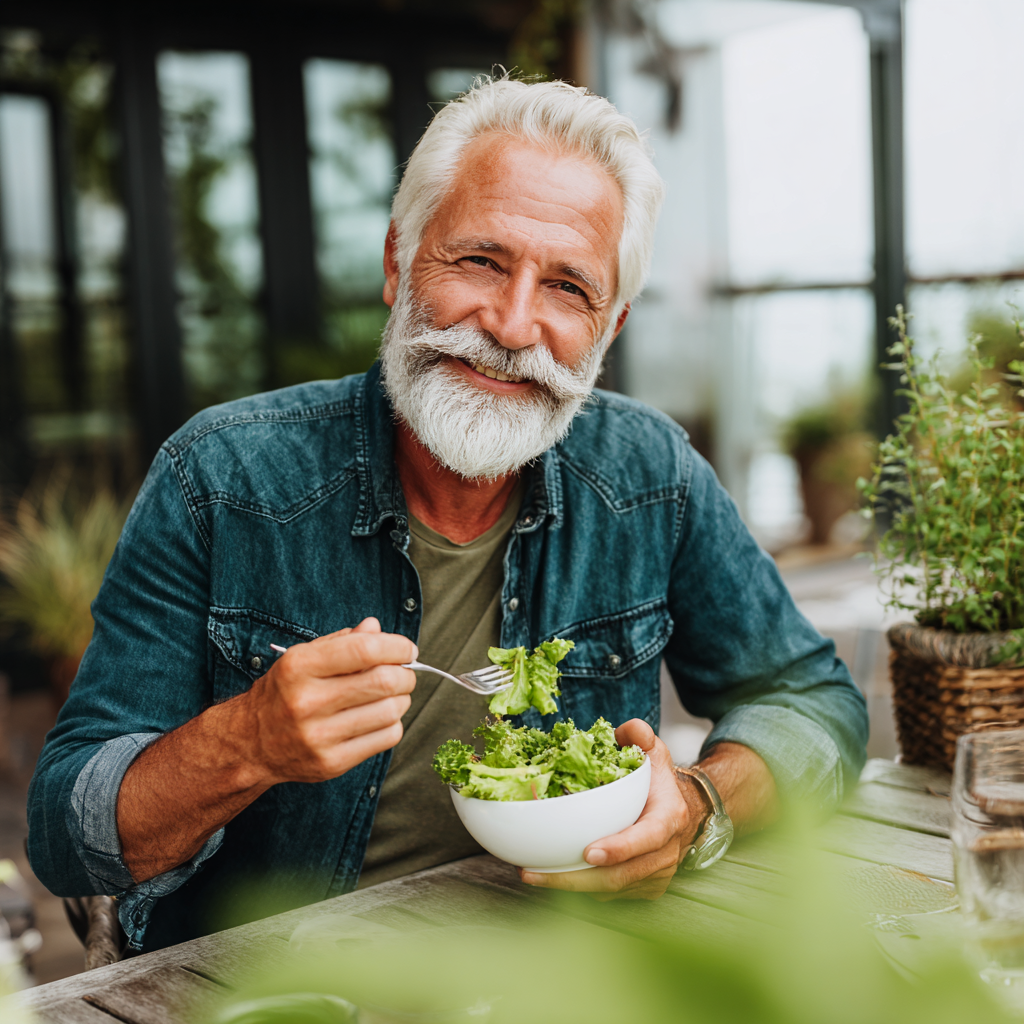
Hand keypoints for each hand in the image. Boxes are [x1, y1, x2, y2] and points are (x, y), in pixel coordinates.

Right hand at [240, 617, 417, 785]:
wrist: (250, 743)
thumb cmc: (284, 693)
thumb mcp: (303, 657)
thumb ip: (342, 641)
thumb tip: (377, 628)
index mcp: (299, 667)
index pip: (364, 650)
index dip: (396, 647)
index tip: (408, 649)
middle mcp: (307, 701)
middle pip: (383, 682)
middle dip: (405, 674)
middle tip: (404, 673)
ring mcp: (319, 736)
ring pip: (390, 711)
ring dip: (402, 699)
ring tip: (392, 695)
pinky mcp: (331, 763)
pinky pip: (386, 739)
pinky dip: (394, 724)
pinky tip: (380, 718)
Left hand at [518, 719, 702, 899]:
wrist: (680, 811)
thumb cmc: (658, 781)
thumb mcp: (653, 752)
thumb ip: (639, 736)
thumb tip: (628, 730)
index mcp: (668, 818)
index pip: (647, 838)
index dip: (620, 848)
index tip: (588, 852)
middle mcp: (665, 853)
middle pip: (620, 876)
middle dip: (575, 879)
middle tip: (534, 873)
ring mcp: (655, 876)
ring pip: (610, 891)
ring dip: (570, 887)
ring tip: (532, 875)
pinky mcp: (643, 890)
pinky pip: (609, 895)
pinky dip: (579, 889)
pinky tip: (552, 877)